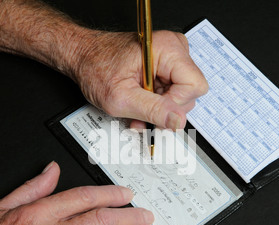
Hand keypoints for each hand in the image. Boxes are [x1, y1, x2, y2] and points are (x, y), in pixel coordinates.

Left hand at [73, 30, 208, 130]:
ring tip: (137, 107)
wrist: (84, 57)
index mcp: (167, 49)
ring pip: (180, 96)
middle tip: (141, 110)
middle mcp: (173, 49)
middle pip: (189, 93)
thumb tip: (178, 121)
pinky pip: (171, 92)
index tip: (153, 109)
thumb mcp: (121, 97)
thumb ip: (152, 110)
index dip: (175, 104)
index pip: (195, 86)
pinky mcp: (165, 67)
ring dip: (158, 109)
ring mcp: (170, 58)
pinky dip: (156, 103)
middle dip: (165, 109)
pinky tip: (140, 103)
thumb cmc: (96, 67)